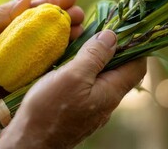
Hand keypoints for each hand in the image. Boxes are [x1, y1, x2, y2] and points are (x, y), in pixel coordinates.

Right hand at [0, 30, 146, 148]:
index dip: (135, 46)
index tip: (123, 29)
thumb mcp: (73, 76)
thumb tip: (112, 36)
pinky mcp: (78, 110)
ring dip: (96, 60)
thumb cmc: (49, 110)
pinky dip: (84, 72)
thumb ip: (94, 56)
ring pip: (102, 78)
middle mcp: (107, 102)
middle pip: (120, 70)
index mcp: (111, 92)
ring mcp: (93, 107)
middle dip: (113, 50)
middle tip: (98, 32)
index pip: (137, 66)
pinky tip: (69, 64)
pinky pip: (88, 86)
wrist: (29, 142)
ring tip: (81, 45)